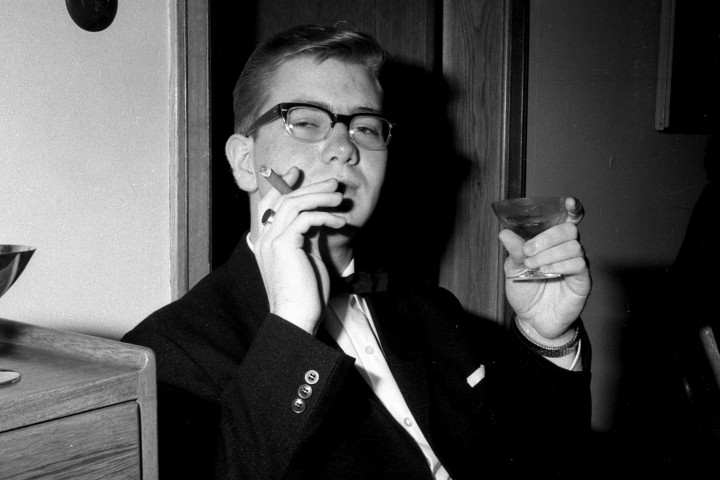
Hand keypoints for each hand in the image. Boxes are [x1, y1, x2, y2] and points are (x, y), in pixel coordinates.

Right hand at [253, 167, 346, 334]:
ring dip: (319, 197)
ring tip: (339, 198)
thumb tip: (319, 220)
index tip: (296, 173)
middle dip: (309, 187)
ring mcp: (271, 240)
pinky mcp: (284, 244)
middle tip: (331, 183)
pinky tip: (339, 223)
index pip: (269, 203)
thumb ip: (308, 237)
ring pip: (293, 203)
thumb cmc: (305, 293)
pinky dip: (324, 216)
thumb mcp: (307, 258)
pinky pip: (304, 218)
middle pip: (283, 198)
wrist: (296, 316)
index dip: (281, 185)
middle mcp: (264, 237)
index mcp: (266, 241)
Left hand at [499, 197, 590, 342]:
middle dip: (547, 237)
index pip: (568, 219)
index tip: (568, 203)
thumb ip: (514, 251)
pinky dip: (560, 265)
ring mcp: (577, 264)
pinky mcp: (583, 280)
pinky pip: (579, 264)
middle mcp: (567, 249)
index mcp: (552, 242)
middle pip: (569, 229)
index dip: (572, 208)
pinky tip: (546, 272)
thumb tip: (504, 233)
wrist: (532, 320)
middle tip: (528, 252)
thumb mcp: (513, 269)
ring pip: (573, 246)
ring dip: (549, 254)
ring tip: (532, 267)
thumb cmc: (526, 291)